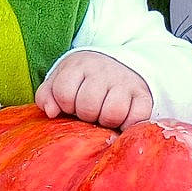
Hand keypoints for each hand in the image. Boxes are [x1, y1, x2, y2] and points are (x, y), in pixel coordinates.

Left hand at [38, 52, 152, 129]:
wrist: (120, 65)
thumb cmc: (84, 80)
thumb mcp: (61, 80)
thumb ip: (47, 95)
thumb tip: (51, 112)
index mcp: (79, 65)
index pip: (64, 93)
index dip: (65, 105)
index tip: (71, 104)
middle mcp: (104, 70)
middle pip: (88, 106)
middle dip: (85, 115)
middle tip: (90, 112)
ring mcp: (126, 82)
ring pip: (112, 113)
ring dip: (106, 122)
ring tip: (104, 117)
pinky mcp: (144, 96)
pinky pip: (136, 119)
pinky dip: (128, 125)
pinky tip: (121, 121)